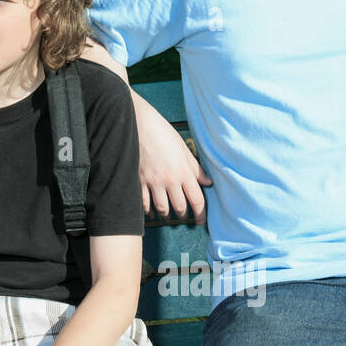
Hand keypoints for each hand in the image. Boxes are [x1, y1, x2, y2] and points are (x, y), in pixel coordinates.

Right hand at [136, 101, 210, 223]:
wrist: (137, 124)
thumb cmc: (162, 132)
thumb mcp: (183, 148)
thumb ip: (195, 168)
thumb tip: (208, 182)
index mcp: (183, 171)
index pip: (197, 199)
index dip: (201, 214)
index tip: (201, 220)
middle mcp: (169, 179)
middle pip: (180, 207)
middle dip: (184, 215)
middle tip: (184, 216)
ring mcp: (152, 182)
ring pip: (162, 208)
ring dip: (166, 215)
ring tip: (168, 215)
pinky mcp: (138, 181)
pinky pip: (144, 203)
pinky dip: (148, 210)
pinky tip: (150, 210)